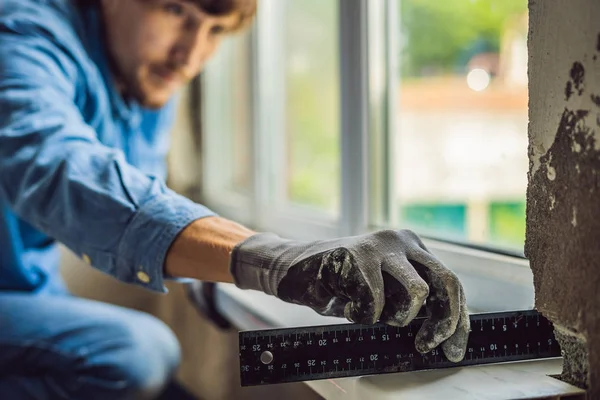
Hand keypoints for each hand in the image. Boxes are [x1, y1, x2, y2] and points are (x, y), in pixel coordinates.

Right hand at [229, 229, 469, 361]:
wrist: (291, 269)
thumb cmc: (339, 285)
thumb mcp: (383, 291)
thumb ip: (410, 300)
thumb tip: (442, 333)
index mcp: (411, 247)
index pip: (449, 282)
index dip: (457, 319)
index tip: (454, 348)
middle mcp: (400, 241)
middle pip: (445, 282)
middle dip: (443, 322)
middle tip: (427, 345)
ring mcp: (378, 245)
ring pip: (416, 293)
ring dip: (394, 317)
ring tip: (369, 313)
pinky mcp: (356, 255)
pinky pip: (374, 304)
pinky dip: (360, 316)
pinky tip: (345, 304)